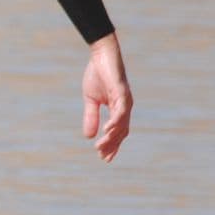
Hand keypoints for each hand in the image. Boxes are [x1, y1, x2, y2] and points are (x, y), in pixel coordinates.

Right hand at [81, 32, 131, 161]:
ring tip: (101, 147)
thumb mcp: (91, 100)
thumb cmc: (98, 74)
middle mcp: (125, 107)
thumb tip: (89, 136)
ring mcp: (125, 100)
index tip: (104, 158)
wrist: (101, 55)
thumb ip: (91, 117)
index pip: (117, 132)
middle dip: (112, 145)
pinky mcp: (122, 92)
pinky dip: (115, 122)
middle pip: (121, 132)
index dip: (112, 145)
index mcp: (118, 109)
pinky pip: (120, 111)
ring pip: (121, 124)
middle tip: (102, 156)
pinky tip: (107, 130)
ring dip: (112, 137)